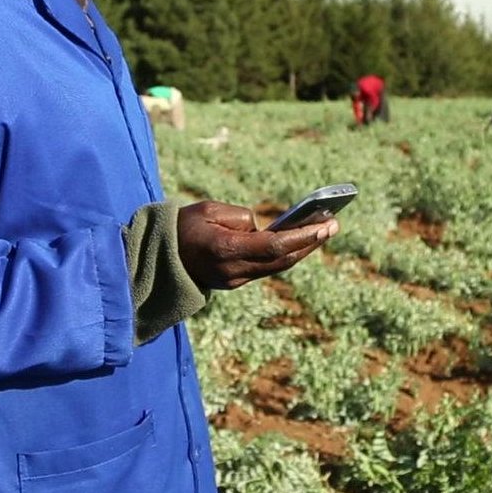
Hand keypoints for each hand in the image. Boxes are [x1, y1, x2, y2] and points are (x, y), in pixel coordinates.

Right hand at [177, 201, 338, 290]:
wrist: (158, 259)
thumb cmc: (183, 226)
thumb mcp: (210, 210)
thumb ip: (241, 218)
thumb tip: (264, 229)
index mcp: (225, 250)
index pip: (273, 246)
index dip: (302, 237)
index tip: (325, 225)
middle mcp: (233, 270)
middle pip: (281, 260)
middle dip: (310, 243)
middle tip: (333, 224)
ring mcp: (235, 280)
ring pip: (277, 267)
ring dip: (301, 249)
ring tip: (322, 230)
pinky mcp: (235, 282)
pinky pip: (267, 268)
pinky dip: (286, 254)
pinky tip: (300, 240)